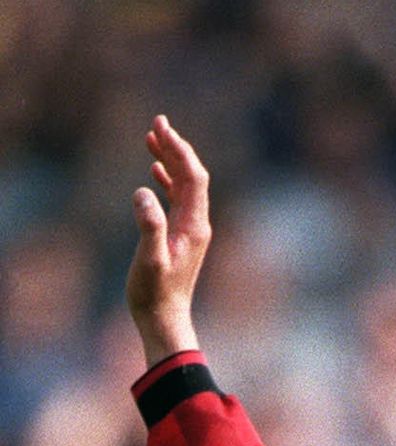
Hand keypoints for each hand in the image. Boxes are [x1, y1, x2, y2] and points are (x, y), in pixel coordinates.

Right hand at [125, 115, 211, 364]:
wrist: (164, 318)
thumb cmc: (154, 293)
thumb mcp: (149, 260)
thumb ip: (148, 226)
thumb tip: (143, 192)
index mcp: (193, 225)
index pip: (193, 178)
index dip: (179, 151)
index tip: (162, 129)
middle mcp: (197, 224)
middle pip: (191, 176)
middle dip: (176, 148)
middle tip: (158, 121)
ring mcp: (190, 229)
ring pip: (184, 186)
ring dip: (170, 160)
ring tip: (152, 136)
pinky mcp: (180, 236)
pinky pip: (176, 200)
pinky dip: (166, 180)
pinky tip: (153, 171)